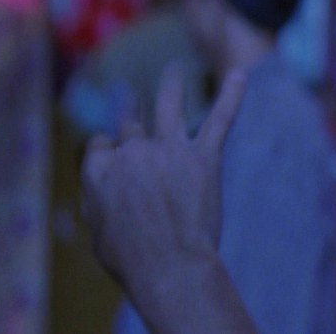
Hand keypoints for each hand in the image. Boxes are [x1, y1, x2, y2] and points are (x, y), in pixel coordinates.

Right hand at [81, 64, 254, 332]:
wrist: (170, 267)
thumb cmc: (129, 259)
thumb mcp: (96, 229)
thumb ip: (96, 198)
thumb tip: (100, 185)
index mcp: (99, 168)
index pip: (101, 145)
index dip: (107, 153)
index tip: (114, 162)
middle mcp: (130, 151)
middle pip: (131, 127)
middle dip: (133, 123)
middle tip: (135, 110)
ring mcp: (167, 150)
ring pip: (168, 106)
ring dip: (170, 84)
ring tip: (173, 68)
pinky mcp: (202, 157)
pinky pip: (218, 120)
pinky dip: (231, 96)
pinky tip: (240, 74)